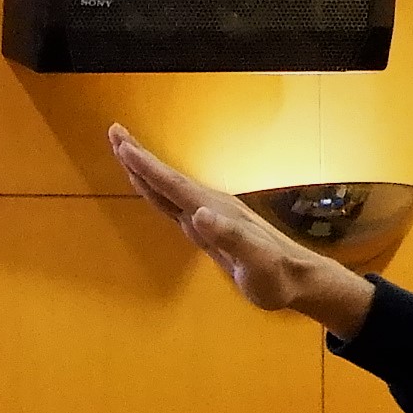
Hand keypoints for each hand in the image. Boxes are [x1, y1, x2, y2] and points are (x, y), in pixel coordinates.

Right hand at [107, 125, 377, 337]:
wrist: (298, 279)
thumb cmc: (276, 275)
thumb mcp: (254, 260)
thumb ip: (229, 237)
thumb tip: (198, 214)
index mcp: (214, 211)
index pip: (172, 185)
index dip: (146, 166)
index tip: (122, 144)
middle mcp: (210, 207)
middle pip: (167, 178)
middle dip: (139, 157)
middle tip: (114, 133)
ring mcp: (210, 217)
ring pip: (169, 189)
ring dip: (146, 171)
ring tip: (125, 154)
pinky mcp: (211, 230)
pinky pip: (176, 205)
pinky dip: (158, 193)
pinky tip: (154, 191)